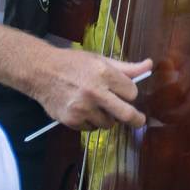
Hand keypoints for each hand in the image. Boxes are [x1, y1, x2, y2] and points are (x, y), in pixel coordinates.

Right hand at [34, 48, 152, 131]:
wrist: (41, 72)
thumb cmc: (72, 64)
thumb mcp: (100, 60)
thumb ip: (126, 68)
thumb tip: (149, 65)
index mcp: (104, 73)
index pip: (131, 92)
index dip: (129, 93)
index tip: (125, 93)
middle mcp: (94, 92)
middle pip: (126, 114)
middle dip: (136, 119)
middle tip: (138, 120)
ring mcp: (83, 108)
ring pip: (108, 124)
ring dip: (108, 118)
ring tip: (97, 106)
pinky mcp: (72, 120)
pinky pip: (91, 129)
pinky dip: (91, 123)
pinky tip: (84, 111)